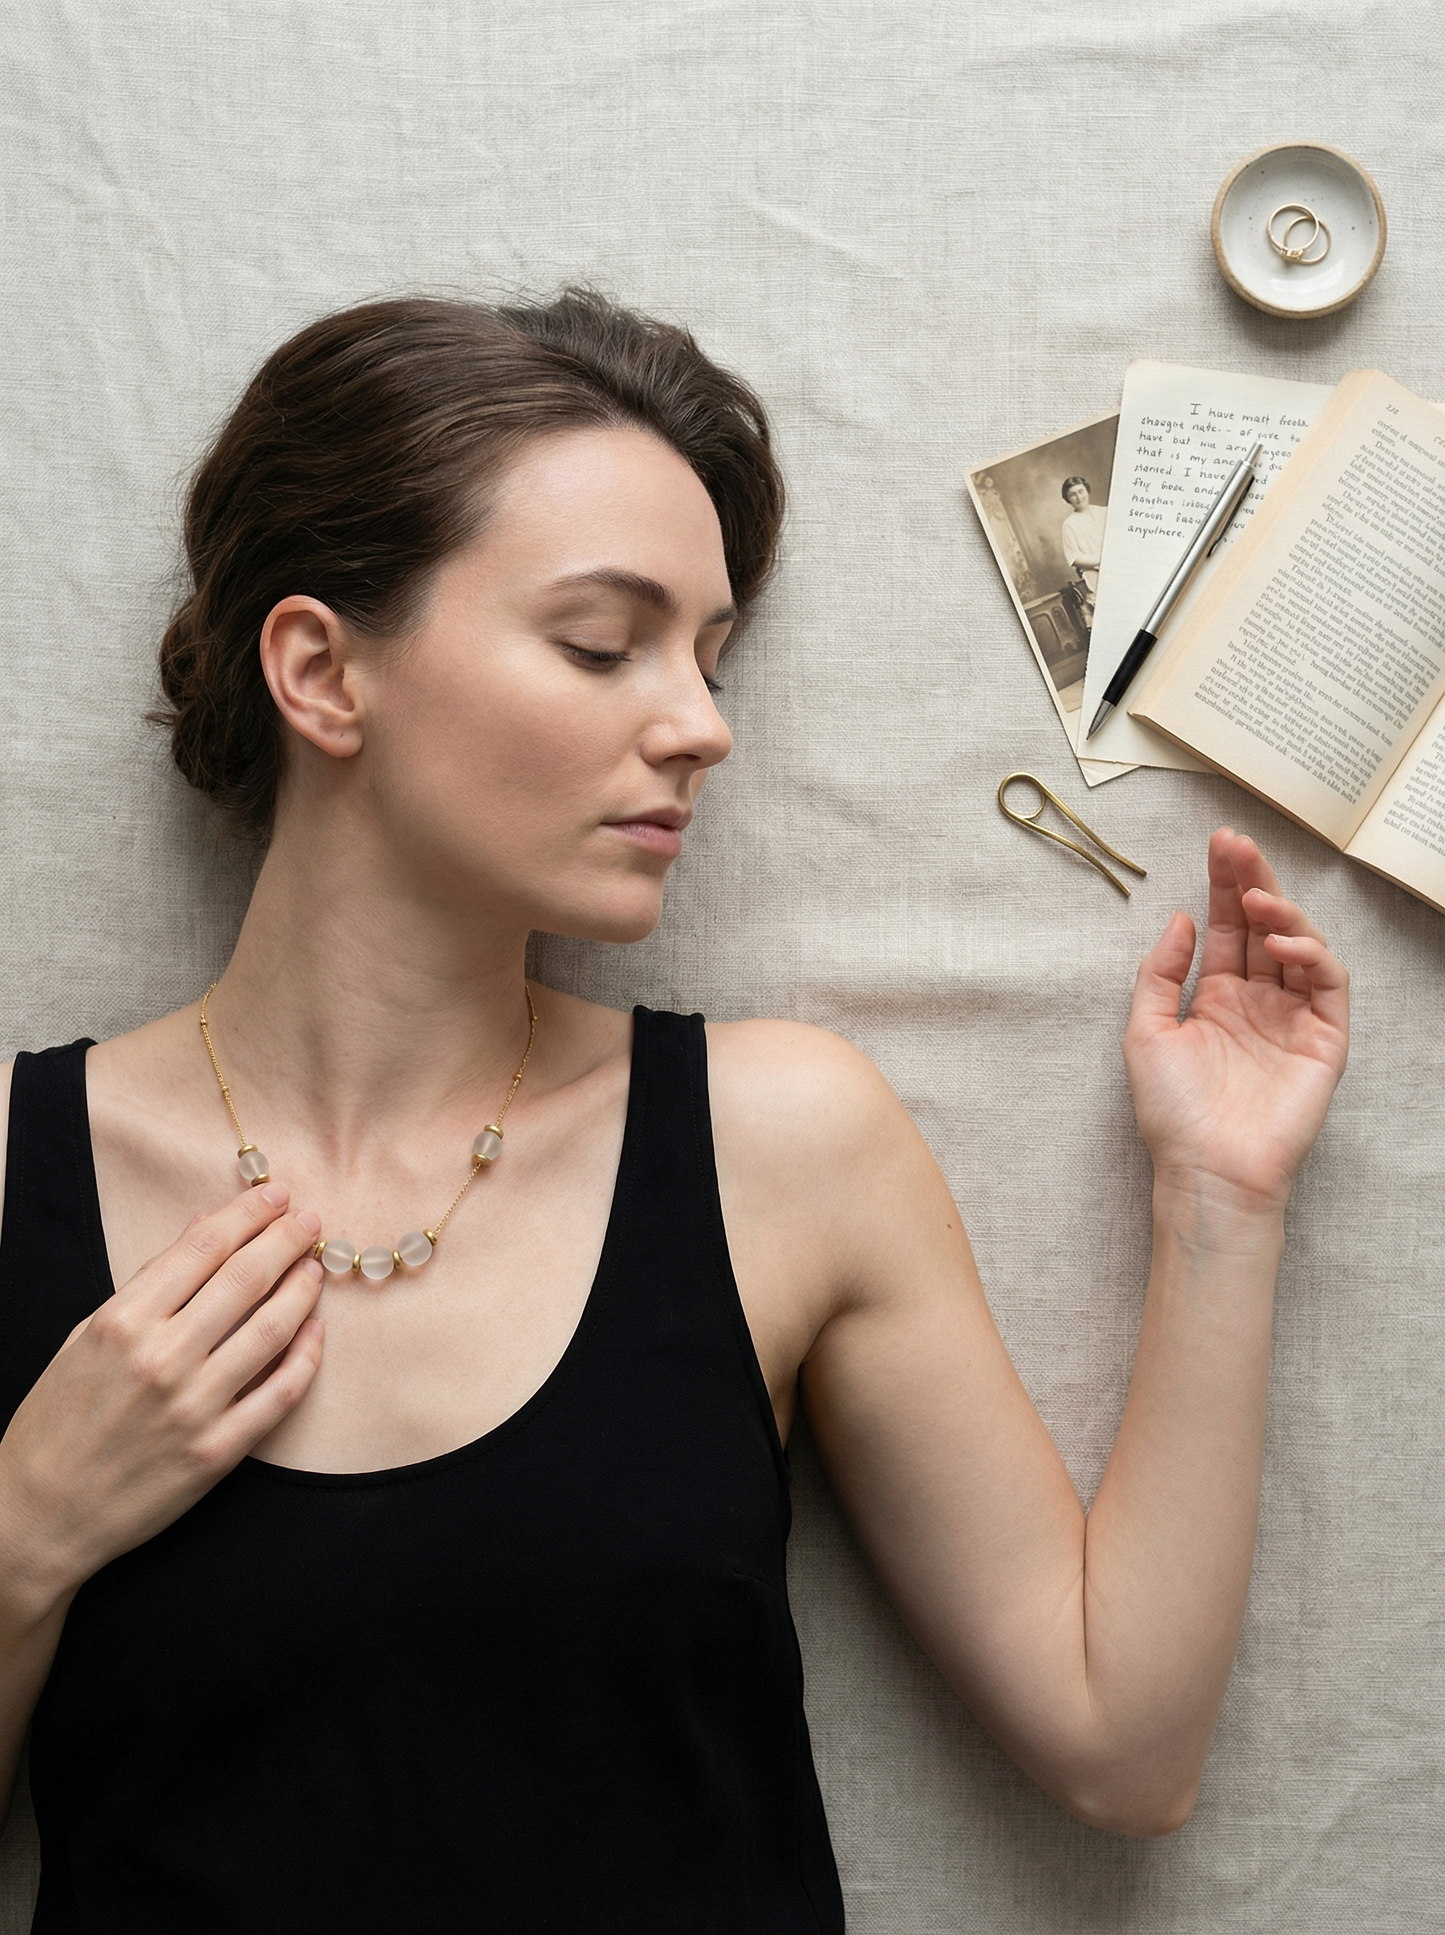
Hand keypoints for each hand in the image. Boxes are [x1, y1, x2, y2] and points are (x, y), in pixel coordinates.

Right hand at [0, 1185, 323, 1614]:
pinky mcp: (217, 1453)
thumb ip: (148, 1285)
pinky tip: (317, 1331)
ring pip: (272, 1329)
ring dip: (302, 1290)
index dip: (248, 1213)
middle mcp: (162, 1358)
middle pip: (245, 1278)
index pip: (203, 1247)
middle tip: (309, 1220)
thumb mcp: (85, 1339)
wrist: (38, 1515)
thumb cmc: (57, 1422)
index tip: (276, 1195)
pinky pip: (280, 1394)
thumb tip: (203, 1230)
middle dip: (285, 1239)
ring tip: (315, 1267)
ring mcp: (193, 1407)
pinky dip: (307, 1357)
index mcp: (122, 1322)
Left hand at [1123, 829, 1348, 1212]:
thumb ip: (1161, 972)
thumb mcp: (1145, 1031)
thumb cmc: (1172, 1113)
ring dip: (1281, 912)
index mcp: (1218, 998)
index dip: (1224, 885)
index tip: (1219, 844)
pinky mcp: (1325, 1040)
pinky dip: (1310, 955)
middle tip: (1239, 845)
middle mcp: (1258, 1001)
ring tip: (1254, 895)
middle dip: (1254, 881)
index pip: (1228, 928)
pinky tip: (1280, 942)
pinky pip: (1327, 984)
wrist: (1206, 1170)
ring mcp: (1293, 1018)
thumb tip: (1183, 918)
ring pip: (1299, 946)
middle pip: (1263, 926)